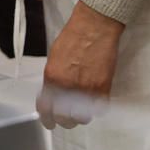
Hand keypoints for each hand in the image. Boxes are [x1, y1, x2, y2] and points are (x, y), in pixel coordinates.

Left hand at [38, 2, 123, 128]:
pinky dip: (96, 108)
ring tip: (80, 108)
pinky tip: (93, 101)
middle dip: (64, 120)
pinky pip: (99, 109)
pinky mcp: (103, 88)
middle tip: (66, 118)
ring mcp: (87, 89)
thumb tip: (53, 94)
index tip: (49, 122)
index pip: (46, 109)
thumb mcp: (54, 58)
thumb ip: (53, 79)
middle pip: (65, 118)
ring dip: (81, 116)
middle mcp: (67, 86)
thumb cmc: (72, 37)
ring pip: (83, 117)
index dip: (47, 119)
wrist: (93, 27)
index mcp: (51, 77)